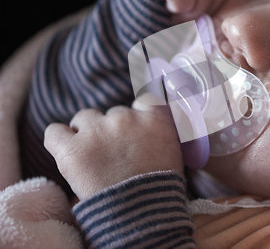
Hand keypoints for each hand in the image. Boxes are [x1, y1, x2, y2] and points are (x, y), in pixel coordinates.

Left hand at [44, 94, 181, 199]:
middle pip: (114, 113)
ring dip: (87, 132)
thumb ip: (160, 131)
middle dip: (113, 129)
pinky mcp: (71, 148)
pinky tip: (65, 151)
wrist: (140, 212)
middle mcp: (125, 118)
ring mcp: (97, 130)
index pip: (145, 100)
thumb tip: (149, 126)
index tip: (135, 126)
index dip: (137, 113)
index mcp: (153, 119)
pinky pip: (54, 131)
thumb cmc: (159, 187)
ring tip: (91, 155)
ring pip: (85, 118)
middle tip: (114, 153)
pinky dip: (58, 138)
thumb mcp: (172, 152)